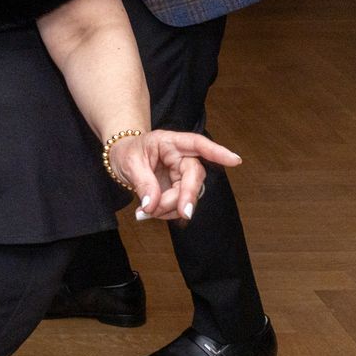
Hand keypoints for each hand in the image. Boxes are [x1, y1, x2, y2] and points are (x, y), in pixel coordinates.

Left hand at [110, 129, 241, 222]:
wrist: (120, 159)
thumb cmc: (126, 153)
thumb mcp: (129, 163)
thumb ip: (142, 183)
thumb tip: (152, 204)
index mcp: (170, 143)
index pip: (197, 144)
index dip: (217, 152)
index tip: (235, 160)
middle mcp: (180, 158)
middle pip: (194, 176)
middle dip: (188, 195)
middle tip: (183, 213)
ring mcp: (180, 176)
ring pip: (188, 195)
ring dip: (170, 208)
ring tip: (145, 211)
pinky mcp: (177, 191)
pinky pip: (178, 205)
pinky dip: (165, 213)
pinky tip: (148, 211)